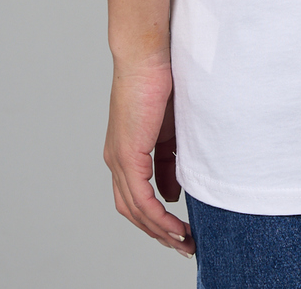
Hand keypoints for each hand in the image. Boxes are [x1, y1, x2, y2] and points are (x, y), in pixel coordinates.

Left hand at [103, 54, 194, 256]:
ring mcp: (119, 158)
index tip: (178, 230)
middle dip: (158, 232)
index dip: (156, 216)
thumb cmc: (159, 81)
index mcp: (125, 151)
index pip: (136, 196)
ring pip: (135, 209)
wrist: (146, 55)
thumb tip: (172, 192)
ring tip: (184, 242)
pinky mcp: (127, 155)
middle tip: (183, 245)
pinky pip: (141, 197)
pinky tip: (174, 225)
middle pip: (132, 210)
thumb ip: (169, 161)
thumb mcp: (169, 129)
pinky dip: (158, 216)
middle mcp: (117, 160)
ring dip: (160, 230)